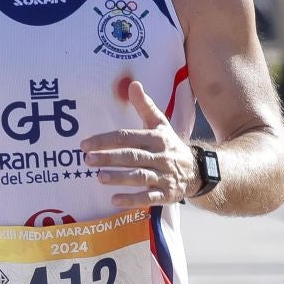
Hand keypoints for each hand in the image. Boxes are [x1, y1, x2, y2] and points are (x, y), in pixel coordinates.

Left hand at [79, 80, 196, 209]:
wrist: (197, 171)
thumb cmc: (170, 145)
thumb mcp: (160, 124)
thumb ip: (145, 105)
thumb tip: (133, 83)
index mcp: (156, 138)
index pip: (128, 136)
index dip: (106, 140)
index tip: (85, 144)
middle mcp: (161, 156)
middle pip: (133, 156)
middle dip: (110, 158)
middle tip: (87, 160)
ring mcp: (164, 176)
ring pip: (141, 176)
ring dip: (120, 178)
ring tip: (100, 177)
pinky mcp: (166, 194)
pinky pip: (149, 197)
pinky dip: (133, 199)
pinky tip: (115, 200)